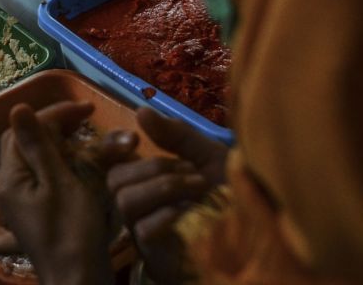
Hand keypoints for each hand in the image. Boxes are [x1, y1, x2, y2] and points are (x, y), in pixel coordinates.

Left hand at [0, 102, 113, 283]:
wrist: (78, 280)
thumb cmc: (72, 229)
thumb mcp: (59, 181)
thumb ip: (38, 144)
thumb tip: (16, 107)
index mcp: (9, 177)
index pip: (26, 130)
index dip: (56, 114)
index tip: (89, 110)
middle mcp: (5, 189)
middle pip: (24, 145)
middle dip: (54, 129)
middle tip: (85, 123)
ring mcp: (15, 207)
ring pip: (28, 165)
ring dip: (51, 149)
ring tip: (77, 144)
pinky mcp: (29, 219)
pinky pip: (26, 191)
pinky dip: (28, 183)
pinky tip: (13, 193)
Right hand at [106, 108, 228, 284]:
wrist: (253, 232)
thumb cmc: (227, 193)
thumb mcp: (207, 155)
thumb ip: (176, 135)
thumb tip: (141, 110)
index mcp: (146, 175)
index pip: (109, 158)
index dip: (111, 145)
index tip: (135, 139)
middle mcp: (139, 200)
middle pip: (115, 178)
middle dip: (154, 166)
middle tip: (190, 169)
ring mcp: (142, 227)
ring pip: (125, 200)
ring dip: (163, 187)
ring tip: (197, 188)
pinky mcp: (154, 251)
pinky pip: (143, 227)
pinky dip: (166, 214)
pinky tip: (189, 212)